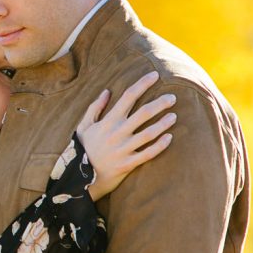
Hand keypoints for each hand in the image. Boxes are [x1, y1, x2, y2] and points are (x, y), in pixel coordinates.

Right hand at [76, 70, 175, 199]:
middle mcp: (117, 133)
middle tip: (172, 97)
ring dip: (164, 124)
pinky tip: (169, 138)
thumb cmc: (83, 148)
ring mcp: (123, 149)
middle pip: (144, 113)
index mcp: (108, 121)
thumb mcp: (84, 126)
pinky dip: (160, 145)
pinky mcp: (128, 164)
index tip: (155, 75)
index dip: (142, 84)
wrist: (79, 177)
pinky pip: (148, 154)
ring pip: (149, 133)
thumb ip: (95, 108)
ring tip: (174, 116)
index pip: (128, 97)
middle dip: (160, 103)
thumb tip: (107, 91)